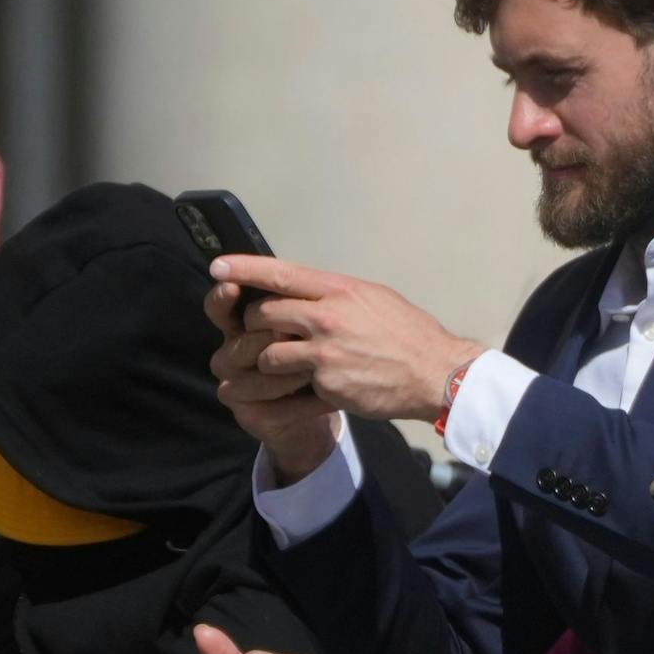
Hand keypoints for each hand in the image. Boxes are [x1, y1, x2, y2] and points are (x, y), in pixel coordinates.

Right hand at [205, 279, 340, 479]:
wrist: (326, 401)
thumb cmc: (317, 353)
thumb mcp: (312, 321)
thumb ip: (298, 301)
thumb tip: (300, 277)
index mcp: (241, 327)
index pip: (221, 309)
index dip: (223, 299)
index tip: (232, 286)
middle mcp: (231, 356)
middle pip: (242, 342)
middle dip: (273, 338)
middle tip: (303, 337)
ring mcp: (237, 389)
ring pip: (259, 376)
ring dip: (293, 371)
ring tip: (320, 370)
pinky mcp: (252, 418)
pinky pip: (277, 409)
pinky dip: (306, 402)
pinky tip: (330, 398)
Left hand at [210, 255, 482, 424]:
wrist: (435, 373)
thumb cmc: (410, 335)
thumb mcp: (376, 300)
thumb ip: (339, 296)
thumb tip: (311, 292)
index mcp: (340, 290)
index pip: (280, 273)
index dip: (243, 268)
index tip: (218, 266)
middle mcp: (328, 317)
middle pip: (263, 314)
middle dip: (255, 325)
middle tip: (261, 333)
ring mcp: (324, 352)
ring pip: (268, 354)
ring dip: (269, 362)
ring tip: (287, 367)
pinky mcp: (325, 383)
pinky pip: (290, 384)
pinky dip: (293, 387)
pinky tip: (313, 386)